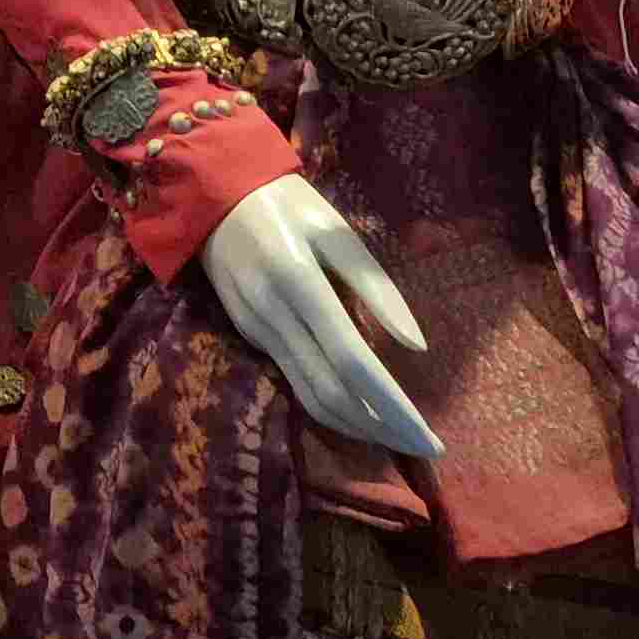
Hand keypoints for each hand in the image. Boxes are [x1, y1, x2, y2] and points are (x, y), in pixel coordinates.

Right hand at [203, 174, 443, 458]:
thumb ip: (377, 288)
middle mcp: (273, 316)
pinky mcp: (247, 334)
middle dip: (382, 427)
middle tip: (425, 447)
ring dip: (355, 425)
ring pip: (309, 396)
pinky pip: (293, 382)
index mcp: (299, 282)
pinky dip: (330, 404)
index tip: (429, 436)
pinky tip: (359, 409)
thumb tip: (416, 346)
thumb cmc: (286, 202)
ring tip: (397, 437)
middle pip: (332, 392)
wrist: (209, 191)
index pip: (353, 362)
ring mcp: (255, 330)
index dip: (393, 404)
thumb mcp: (337, 231)